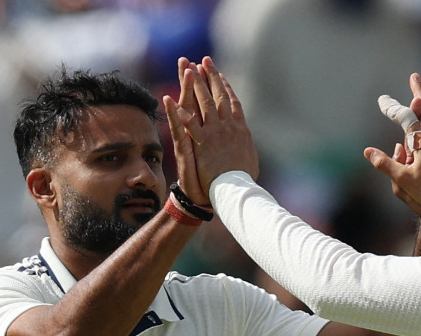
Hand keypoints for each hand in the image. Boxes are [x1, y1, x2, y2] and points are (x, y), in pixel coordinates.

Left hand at [167, 55, 258, 194]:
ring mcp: (215, 133)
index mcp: (241, 129)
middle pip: (218, 96)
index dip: (225, 87)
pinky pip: (189, 124)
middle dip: (211, 77)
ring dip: (196, 85)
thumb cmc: (244, 179)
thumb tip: (246, 140)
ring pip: (204, 103)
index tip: (220, 75)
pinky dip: (179, 112)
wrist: (236, 189)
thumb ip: (246, 145)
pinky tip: (170, 100)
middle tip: (204, 60)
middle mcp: (228, 126)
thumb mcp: (250, 158)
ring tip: (189, 69)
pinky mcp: (203, 143)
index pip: (232, 102)